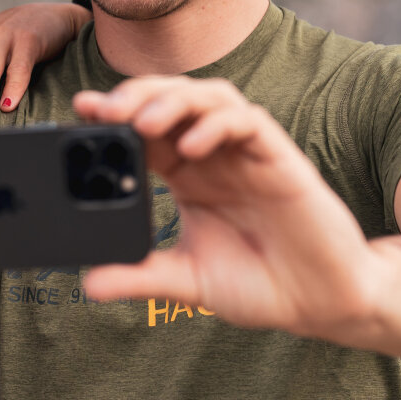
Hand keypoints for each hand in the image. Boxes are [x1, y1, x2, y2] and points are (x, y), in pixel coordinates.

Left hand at [75, 77, 383, 343]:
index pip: (144, 130)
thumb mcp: (187, 282)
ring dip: (171, 101)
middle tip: (102, 110)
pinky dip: (216, 125)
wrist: (322, 303)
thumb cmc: (261, 284)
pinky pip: (247, 123)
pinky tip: (191, 146)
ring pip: (207, 98)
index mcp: (188, 175)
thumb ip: (141, 276)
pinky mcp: (280, 158)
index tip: (78, 112)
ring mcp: (247, 152)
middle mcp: (214, 154)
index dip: (112, 116)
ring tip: (141, 123)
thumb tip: (88, 283)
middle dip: (135, 97)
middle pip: (171, 99)